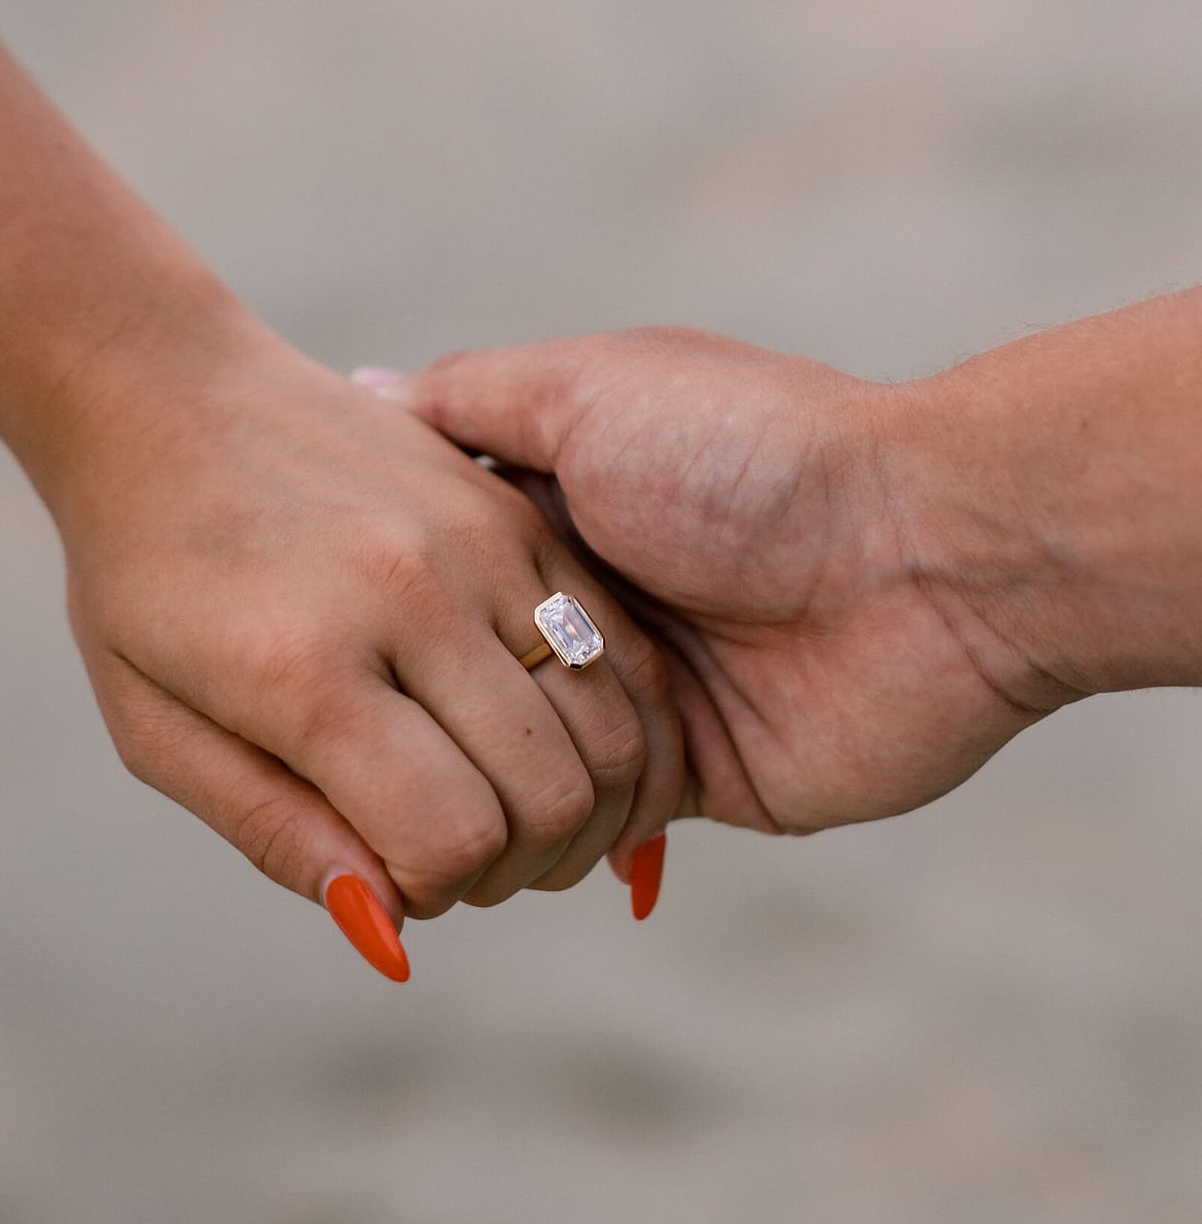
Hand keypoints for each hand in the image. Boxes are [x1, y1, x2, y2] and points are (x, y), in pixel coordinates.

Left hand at [44, 319, 682, 976]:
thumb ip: (275, 833)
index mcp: (306, 667)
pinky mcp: (516, 511)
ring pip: (605, 730)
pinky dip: (609, 719)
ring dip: (572, 800)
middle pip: (546, 800)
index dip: (432, 891)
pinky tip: (550, 736)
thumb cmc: (143, 575)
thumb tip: (390, 926)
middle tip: (449, 841)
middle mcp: (410, 598)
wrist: (169, 395)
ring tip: (498, 792)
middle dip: (512, 864)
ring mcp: (479, 543)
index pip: (449, 842)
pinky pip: (619, 645)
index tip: (388, 865)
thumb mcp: (157, 729)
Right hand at [378, 328, 1084, 838]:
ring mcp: (643, 689)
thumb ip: (474, 399)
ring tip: (422, 798)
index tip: (298, 622)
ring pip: (520, 756)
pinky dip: (560, 830)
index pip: (431, 563)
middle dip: (417, 707)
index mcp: (565, 502)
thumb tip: (364, 390)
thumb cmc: (751, 454)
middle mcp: (594, 597)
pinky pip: (598, 820)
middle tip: (335, 740)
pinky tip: (509, 833)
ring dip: (487, 777)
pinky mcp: (692, 772)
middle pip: (463, 670)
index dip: (371, 593)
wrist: (926, 558)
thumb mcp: (590, 390)